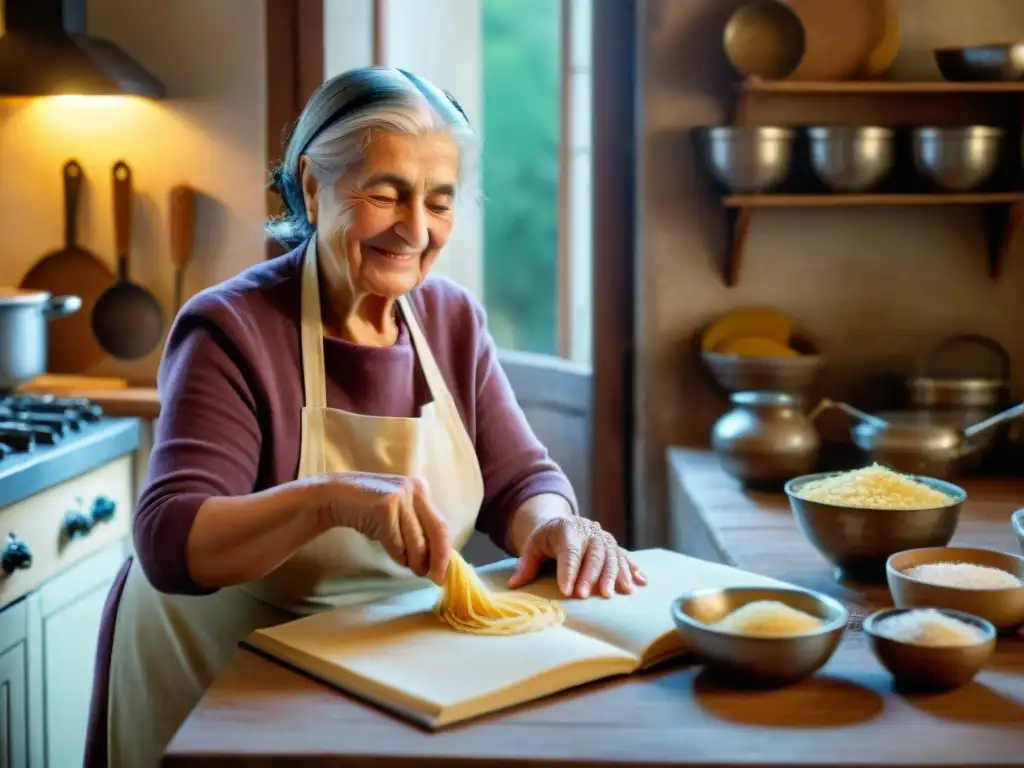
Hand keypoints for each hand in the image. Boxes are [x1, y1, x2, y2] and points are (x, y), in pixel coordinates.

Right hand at [320, 472, 450, 583]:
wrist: (336, 496)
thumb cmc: (369, 509)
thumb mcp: (399, 513)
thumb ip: (416, 527)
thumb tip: (434, 559)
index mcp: (422, 489)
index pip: (442, 525)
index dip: (445, 552)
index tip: (443, 573)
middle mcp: (415, 489)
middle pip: (437, 532)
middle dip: (436, 559)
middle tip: (432, 577)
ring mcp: (401, 497)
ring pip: (416, 542)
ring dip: (412, 560)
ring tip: (407, 564)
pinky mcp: (385, 508)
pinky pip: (396, 543)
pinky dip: (396, 555)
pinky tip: (392, 553)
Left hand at [507, 517, 646, 598]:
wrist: (564, 524)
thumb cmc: (546, 539)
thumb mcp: (532, 546)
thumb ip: (526, 564)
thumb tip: (514, 584)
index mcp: (565, 529)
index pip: (569, 550)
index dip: (568, 570)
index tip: (567, 591)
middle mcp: (588, 531)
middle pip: (593, 554)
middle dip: (590, 576)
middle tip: (584, 597)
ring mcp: (603, 538)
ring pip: (611, 556)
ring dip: (613, 576)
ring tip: (611, 595)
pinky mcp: (613, 546)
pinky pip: (625, 557)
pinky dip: (633, 569)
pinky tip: (640, 583)